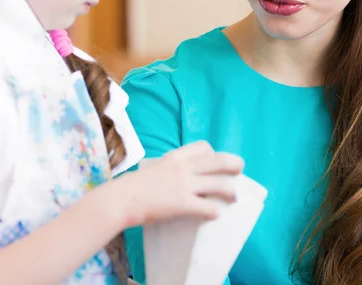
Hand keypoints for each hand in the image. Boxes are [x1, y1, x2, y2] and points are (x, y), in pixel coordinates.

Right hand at [116, 141, 243, 227]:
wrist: (121, 199)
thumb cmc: (132, 187)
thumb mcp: (153, 169)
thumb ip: (167, 170)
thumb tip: (173, 179)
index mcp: (174, 157)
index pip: (202, 147)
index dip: (213, 153)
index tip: (217, 160)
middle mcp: (183, 167)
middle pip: (217, 161)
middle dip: (232, 164)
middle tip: (240, 169)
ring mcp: (184, 184)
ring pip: (218, 184)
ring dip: (230, 190)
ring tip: (234, 196)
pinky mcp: (183, 203)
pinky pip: (206, 207)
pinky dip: (214, 211)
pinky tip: (216, 215)